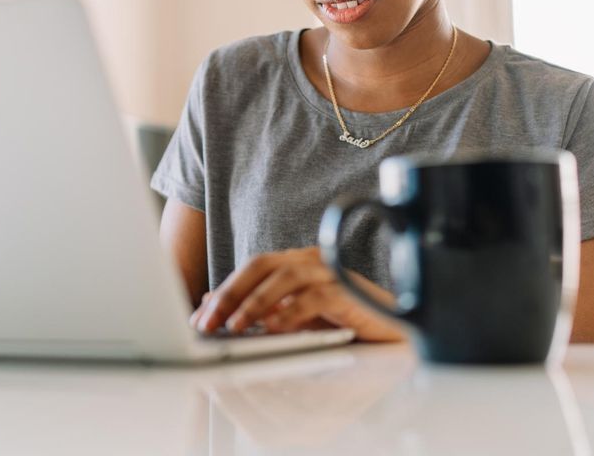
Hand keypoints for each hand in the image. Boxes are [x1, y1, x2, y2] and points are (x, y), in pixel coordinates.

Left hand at [188, 247, 407, 342]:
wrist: (394, 332)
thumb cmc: (344, 322)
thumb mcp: (293, 318)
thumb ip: (258, 310)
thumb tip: (210, 306)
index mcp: (296, 262)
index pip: (252, 269)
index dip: (223, 291)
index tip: (199, 318)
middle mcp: (312, 261)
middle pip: (262, 265)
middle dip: (231, 293)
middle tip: (208, 322)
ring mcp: (332, 273)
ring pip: (286, 276)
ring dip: (255, 303)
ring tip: (234, 327)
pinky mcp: (350, 292)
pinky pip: (316, 297)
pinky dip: (291, 313)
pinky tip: (274, 329)